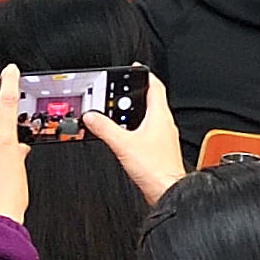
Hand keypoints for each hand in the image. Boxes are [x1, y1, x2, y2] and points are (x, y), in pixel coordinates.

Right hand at [85, 74, 185, 205]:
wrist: (168, 191)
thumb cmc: (156, 170)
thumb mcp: (123, 144)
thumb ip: (105, 128)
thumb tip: (92, 116)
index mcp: (160, 116)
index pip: (155, 86)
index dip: (144, 74)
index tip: (134, 68)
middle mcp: (164, 124)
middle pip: (149, 100)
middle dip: (132, 95)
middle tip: (117, 92)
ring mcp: (163, 136)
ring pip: (147, 116)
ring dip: (132, 113)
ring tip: (115, 114)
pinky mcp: (158, 149)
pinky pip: (145, 131)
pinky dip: (133, 128)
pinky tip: (122, 136)